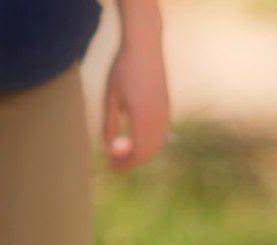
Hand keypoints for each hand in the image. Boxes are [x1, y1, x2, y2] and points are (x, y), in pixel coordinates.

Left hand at [104, 30, 170, 169]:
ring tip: (123, 150)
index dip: (124, 164)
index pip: (137, 153)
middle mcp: (158, 117)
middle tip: (115, 163)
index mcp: (142, 117)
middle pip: (148, 152)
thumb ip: (108, 126)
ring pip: (156, 143)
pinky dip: (148, 141)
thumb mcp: (109, 100)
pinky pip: (160, 132)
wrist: (144, 45)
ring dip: (141, 152)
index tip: (111, 167)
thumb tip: (108, 150)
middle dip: (132, 161)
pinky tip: (134, 137)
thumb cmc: (123, 70)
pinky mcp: (168, 105)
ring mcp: (165, 111)